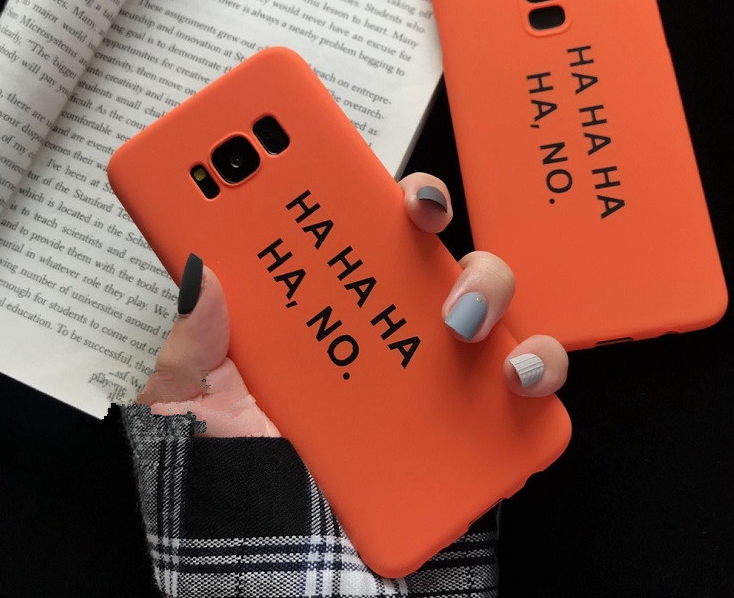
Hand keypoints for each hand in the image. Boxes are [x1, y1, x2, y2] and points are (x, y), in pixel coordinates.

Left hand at [136, 173, 567, 434]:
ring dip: (490, 288)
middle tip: (417, 220)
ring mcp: (436, 370)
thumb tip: (203, 275)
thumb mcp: (200, 406)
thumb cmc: (243, 475)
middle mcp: (390, 324)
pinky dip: (538, 376)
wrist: (277, 561)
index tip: (379, 175)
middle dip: (433, 210)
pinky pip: (527, 391)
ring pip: (491, 300)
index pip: (355, 226)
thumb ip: (196, 343)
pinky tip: (516, 383)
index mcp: (329, 304)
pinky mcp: (473, 423)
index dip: (370, 186)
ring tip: (463, 320)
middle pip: (432, 246)